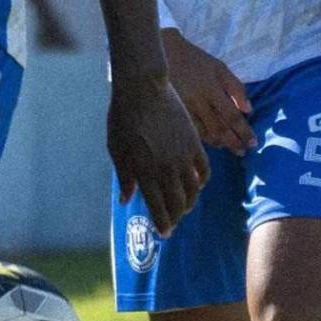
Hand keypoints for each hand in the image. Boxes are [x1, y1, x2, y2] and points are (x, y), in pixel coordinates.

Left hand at [108, 65, 209, 237]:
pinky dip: (202, 182)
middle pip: (177, 204)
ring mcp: (182, 156)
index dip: (162, 224)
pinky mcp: (194, 143)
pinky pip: (204, 170)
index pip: (158, 209)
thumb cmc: (122, 117)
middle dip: (175, 218)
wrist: (142, 87)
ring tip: (184, 206)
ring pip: (193, 191)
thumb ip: (124, 175)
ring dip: (189, 202)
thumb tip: (127, 200)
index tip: (163, 233)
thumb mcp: (116, 147)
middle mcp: (165, 169)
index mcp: (144, 172)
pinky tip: (196, 184)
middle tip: (173, 222)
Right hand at [161, 29, 255, 155]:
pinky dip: (204, 138)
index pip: (232, 116)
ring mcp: (185, 108)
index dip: (244, 131)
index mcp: (212, 89)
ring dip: (219, 142)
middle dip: (233, 142)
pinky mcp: (176, 111)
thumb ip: (236, 87)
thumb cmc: (196, 60)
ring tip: (229, 148)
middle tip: (243, 151)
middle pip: (219, 129)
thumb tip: (249, 111)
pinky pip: (192, 130)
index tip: (253, 143)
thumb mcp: (219, 67)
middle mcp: (199, 102)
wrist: (165, 53)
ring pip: (205, 133)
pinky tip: (211, 140)